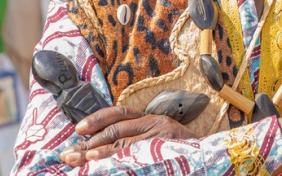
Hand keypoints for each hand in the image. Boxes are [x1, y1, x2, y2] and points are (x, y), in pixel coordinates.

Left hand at [59, 105, 197, 166]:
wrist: (211, 162)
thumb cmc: (183, 154)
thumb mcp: (160, 142)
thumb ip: (137, 140)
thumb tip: (101, 149)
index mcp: (153, 121)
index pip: (119, 114)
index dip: (97, 120)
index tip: (78, 130)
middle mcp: (156, 126)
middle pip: (116, 130)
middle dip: (89, 142)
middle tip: (69, 154)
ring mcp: (161, 140)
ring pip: (123, 145)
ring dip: (98, 153)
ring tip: (80, 161)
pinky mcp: (164, 153)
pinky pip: (135, 158)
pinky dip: (116, 163)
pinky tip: (101, 166)